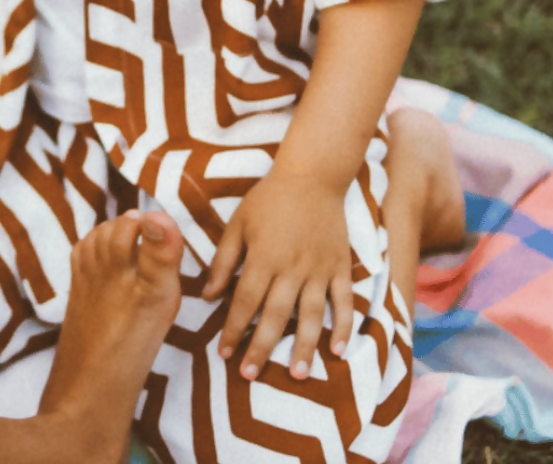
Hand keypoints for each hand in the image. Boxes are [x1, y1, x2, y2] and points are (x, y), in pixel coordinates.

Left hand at [203, 171, 352, 380]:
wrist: (312, 176)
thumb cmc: (268, 199)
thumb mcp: (238, 224)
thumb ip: (223, 260)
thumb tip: (208, 295)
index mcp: (263, 257)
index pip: (245, 301)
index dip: (233, 329)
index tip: (224, 353)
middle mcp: (292, 268)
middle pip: (275, 315)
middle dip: (262, 348)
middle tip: (250, 375)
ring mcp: (320, 269)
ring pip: (311, 315)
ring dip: (304, 346)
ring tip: (298, 375)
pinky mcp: (340, 267)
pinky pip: (344, 301)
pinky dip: (343, 326)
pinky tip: (338, 350)